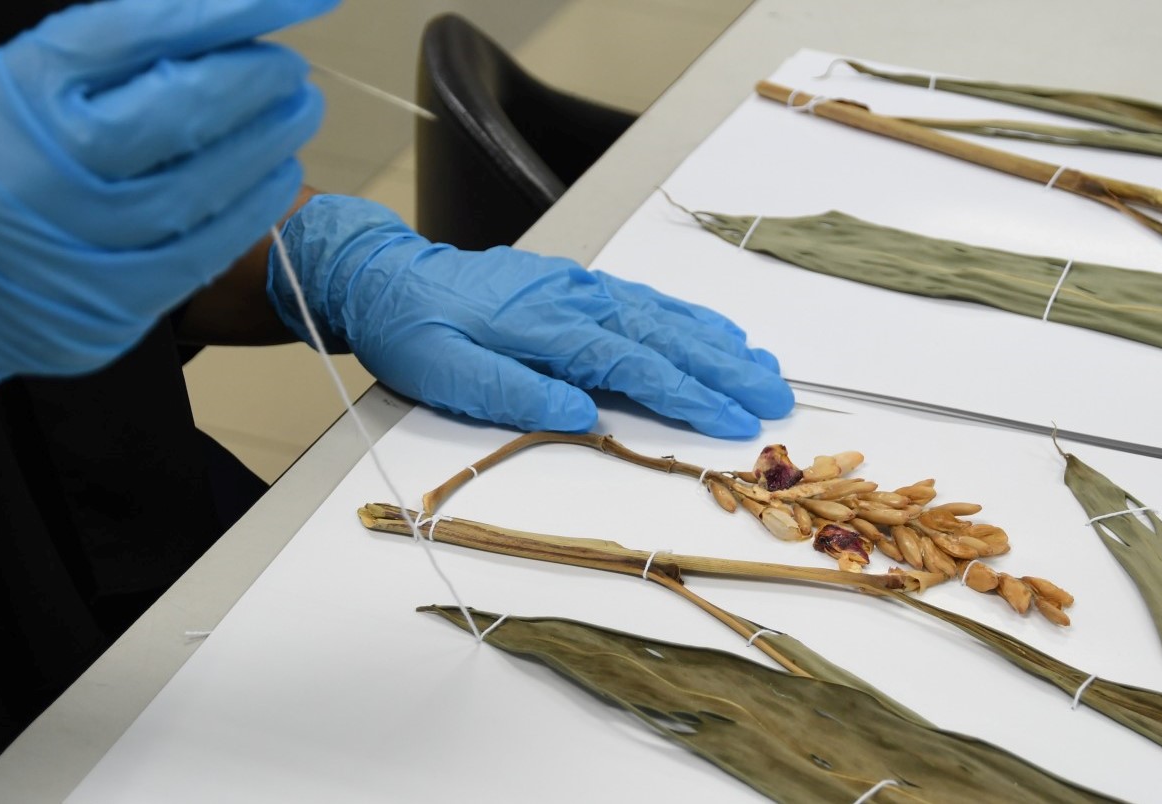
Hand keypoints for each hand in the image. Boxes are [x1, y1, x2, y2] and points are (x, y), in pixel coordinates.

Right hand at [0, 0, 336, 460]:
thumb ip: (92, 59)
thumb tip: (207, 24)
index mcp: (10, 97)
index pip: (135, 31)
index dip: (225, 9)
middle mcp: (41, 170)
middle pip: (178, 109)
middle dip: (253, 79)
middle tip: (288, 65)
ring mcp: (76, 243)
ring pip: (201, 184)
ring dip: (267, 140)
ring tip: (298, 109)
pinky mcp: (109, 303)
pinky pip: (202, 249)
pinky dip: (252, 205)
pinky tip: (279, 173)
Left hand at [270, 196, 793, 437]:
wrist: (383, 276)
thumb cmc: (411, 331)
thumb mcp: (444, 373)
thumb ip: (514, 392)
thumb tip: (581, 412)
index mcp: (548, 326)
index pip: (636, 366)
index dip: (690, 397)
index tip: (735, 423)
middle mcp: (576, 299)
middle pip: (667, 337)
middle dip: (726, 370)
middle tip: (777, 398)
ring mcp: (580, 287)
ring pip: (664, 315)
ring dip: (718, 344)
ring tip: (764, 368)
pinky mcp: (576, 284)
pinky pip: (646, 300)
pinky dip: (689, 316)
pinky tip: (716, 332)